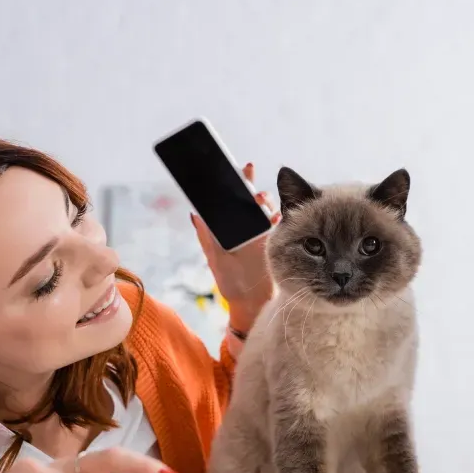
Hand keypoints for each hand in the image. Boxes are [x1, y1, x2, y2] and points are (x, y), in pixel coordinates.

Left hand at [191, 163, 279, 332]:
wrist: (251, 303)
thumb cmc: (230, 282)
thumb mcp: (216, 260)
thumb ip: (207, 238)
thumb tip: (195, 215)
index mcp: (229, 229)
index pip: (228, 201)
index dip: (229, 184)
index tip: (228, 169)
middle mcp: (246, 227)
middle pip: (247, 199)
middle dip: (248, 183)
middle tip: (247, 170)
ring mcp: (261, 233)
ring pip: (264, 207)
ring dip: (263, 199)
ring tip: (259, 198)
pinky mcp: (274, 240)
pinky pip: (278, 223)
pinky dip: (276, 216)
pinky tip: (274, 215)